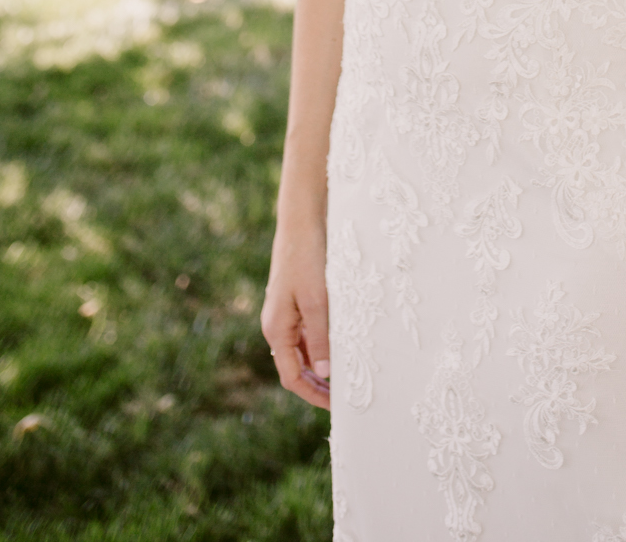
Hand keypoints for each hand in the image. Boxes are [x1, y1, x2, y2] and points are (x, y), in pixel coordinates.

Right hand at [261, 223, 331, 411]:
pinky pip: (308, 331)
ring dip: (322, 364)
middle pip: (296, 366)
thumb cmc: (307, 257)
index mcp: (276, 329)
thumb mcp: (317, 299)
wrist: (302, 218)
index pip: (291, 377)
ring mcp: (286, 312)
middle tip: (345, 396)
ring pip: (303, 349)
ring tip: (348, 373)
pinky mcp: (297, 299)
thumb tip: (324, 372)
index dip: (312, 395)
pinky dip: (323, 343)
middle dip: (318, 384)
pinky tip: (342, 343)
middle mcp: (278, 324)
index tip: (336, 406)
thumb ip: (320, 336)